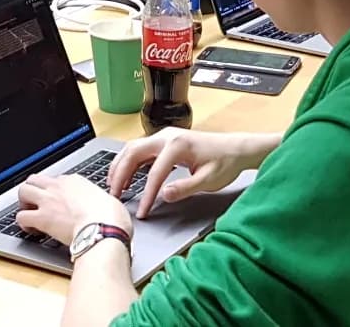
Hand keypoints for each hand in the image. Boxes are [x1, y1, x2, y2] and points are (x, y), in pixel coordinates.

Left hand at [14, 173, 130, 244]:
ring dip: (23, 203)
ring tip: (29, 214)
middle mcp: (59, 187)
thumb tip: (103, 208)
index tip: (57, 202)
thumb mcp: (109, 201)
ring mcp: (48, 201)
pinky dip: (23, 223)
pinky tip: (31, 230)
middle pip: (34, 179)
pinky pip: (22, 217)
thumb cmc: (111, 218)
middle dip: (32, 190)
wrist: (104, 229)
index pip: (56, 180)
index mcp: (76, 181)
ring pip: (23, 191)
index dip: (54, 191)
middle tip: (36, 204)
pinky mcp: (42, 218)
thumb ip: (100, 202)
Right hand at [109, 127, 268, 219]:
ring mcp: (165, 137)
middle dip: (120, 174)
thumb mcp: (209, 180)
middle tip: (113, 194)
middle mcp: (167, 137)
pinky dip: (128, 161)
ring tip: (113, 185)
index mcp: (178, 145)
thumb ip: (186, 187)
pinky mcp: (165, 141)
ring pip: (133, 148)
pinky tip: (125, 174)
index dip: (146, 195)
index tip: (141, 212)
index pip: (154, 173)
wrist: (236, 148)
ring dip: (120, 165)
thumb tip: (164, 194)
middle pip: (133, 153)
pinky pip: (140, 149)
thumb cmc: (225, 162)